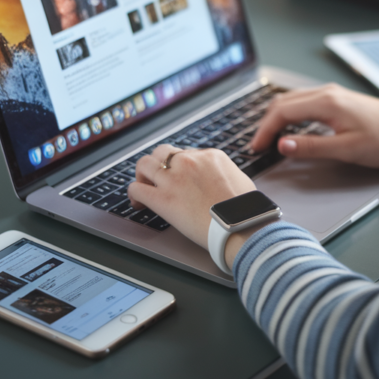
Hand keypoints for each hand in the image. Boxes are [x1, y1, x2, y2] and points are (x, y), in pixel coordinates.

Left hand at [128, 144, 254, 249]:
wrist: (239, 226)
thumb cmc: (244, 209)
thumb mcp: (240, 179)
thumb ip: (225, 173)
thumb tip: (221, 177)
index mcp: (209, 156)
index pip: (185, 154)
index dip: (179, 167)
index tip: (178, 177)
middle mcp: (189, 162)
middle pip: (162, 152)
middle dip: (159, 164)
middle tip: (158, 178)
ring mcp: (174, 179)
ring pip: (144, 164)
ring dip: (143, 175)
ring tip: (144, 187)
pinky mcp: (162, 199)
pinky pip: (136, 189)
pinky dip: (134, 195)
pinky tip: (138, 203)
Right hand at [248, 83, 378, 167]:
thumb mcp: (347, 150)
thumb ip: (313, 147)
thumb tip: (283, 146)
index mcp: (326, 102)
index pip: (282, 111)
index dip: (265, 130)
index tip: (257, 148)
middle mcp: (327, 93)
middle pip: (283, 102)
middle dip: (266, 123)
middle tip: (258, 145)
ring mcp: (332, 94)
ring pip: (292, 100)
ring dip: (277, 117)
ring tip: (269, 138)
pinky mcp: (338, 99)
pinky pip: (304, 102)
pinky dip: (289, 114)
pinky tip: (290, 128)